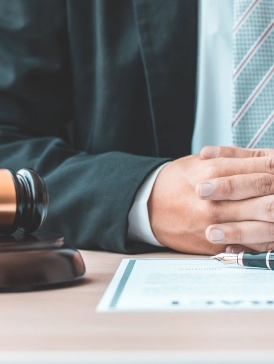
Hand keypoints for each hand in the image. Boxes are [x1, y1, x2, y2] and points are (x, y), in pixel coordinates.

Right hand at [148, 146, 273, 254]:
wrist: (146, 206)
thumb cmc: (175, 181)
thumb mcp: (199, 163)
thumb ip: (232, 160)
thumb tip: (268, 162)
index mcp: (214, 173)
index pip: (263, 172)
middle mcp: (215, 200)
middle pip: (269, 202)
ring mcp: (215, 223)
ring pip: (263, 226)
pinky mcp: (213, 243)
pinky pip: (249, 246)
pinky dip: (268, 243)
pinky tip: (273, 236)